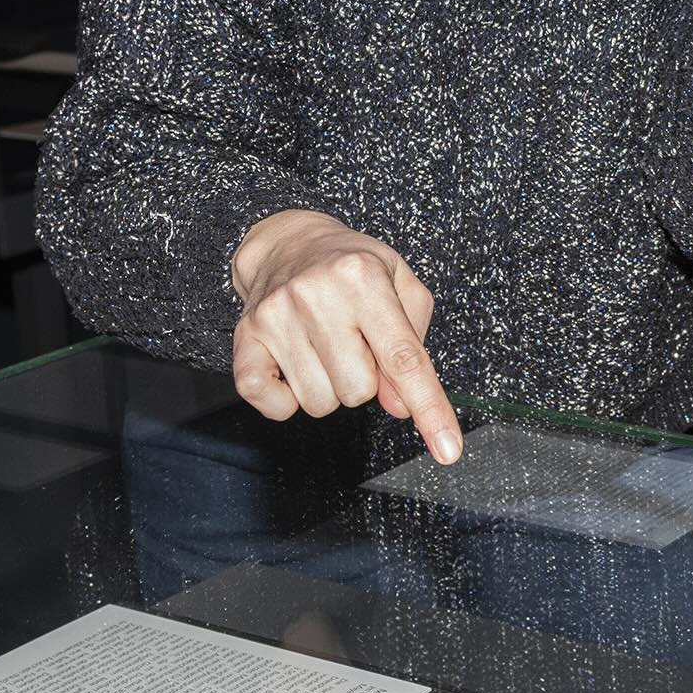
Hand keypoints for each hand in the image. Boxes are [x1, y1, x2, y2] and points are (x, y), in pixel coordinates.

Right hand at [230, 208, 462, 462]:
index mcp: (363, 277)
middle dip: (365, 380)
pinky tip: (295, 368)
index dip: (429, 408)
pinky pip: (271, 404)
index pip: (403, 358)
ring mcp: (275, 315)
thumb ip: (413, 346)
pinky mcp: (245, 337)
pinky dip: (286, 402)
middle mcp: (316, 293)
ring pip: (319, 403)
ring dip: (329, 388)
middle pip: (359, 390)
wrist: (289, 242)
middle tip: (355, 346)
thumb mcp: (401, 286)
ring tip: (326, 349)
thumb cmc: (353, 267)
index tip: (448, 450)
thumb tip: (402, 405)